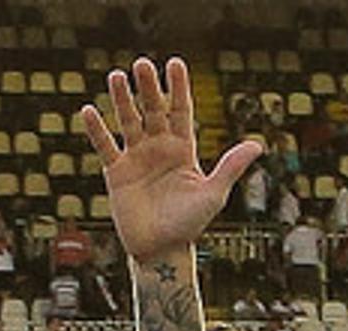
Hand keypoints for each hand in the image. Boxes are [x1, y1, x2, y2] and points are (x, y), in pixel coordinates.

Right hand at [81, 57, 263, 261]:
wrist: (161, 249)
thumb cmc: (190, 224)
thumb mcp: (214, 194)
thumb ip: (230, 167)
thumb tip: (258, 144)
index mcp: (183, 149)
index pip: (181, 111)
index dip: (177, 88)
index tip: (174, 64)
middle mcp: (159, 149)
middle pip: (153, 110)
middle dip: (147, 88)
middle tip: (141, 64)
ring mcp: (136, 159)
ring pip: (128, 122)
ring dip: (121, 100)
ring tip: (116, 76)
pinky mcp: (116, 174)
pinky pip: (106, 147)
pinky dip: (97, 130)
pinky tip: (89, 110)